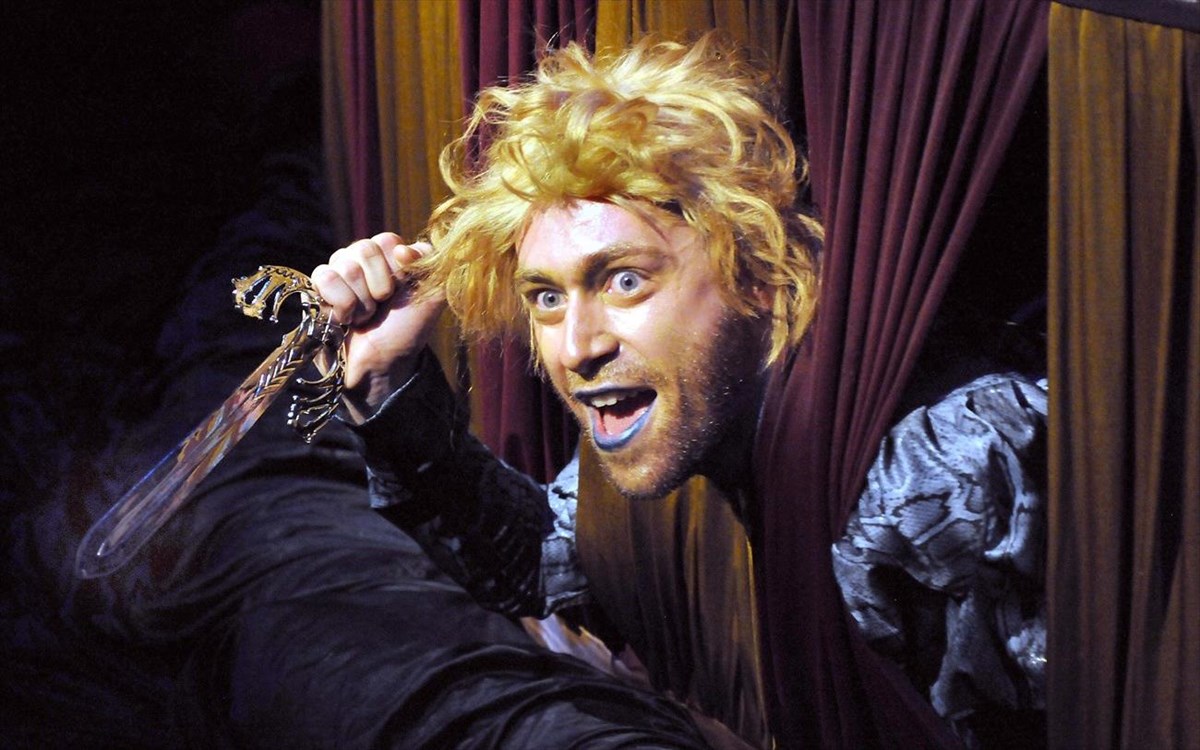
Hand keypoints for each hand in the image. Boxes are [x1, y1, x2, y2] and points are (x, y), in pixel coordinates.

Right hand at [312, 232, 444, 421]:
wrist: (380, 364)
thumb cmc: (406, 331)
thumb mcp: (431, 298)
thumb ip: (430, 265)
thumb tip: (402, 249)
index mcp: (392, 255)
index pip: (387, 240)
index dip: (396, 269)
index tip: (400, 292)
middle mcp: (365, 258)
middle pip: (363, 248)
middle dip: (378, 286)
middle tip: (381, 306)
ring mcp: (340, 270)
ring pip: (344, 265)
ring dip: (360, 300)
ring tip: (365, 316)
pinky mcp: (319, 287)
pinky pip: (324, 277)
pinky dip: (340, 303)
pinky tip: (345, 318)